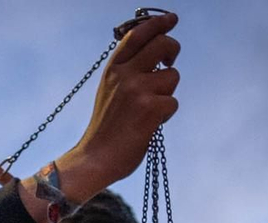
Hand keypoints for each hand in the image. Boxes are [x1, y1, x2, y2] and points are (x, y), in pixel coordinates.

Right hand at [57, 10, 179, 199]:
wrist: (95, 158)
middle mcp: (125, 75)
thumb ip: (127, 71)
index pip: (137, 35)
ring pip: (171, 77)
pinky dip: (166, 114)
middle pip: (162, 45)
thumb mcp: (109, 90)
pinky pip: (173, 102)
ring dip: (167, 93)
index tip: (172, 19)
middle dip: (172, 50)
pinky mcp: (150, 109)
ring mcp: (138, 90)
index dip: (157, 23)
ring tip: (149, 109)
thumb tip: (156, 56)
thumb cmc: (106, 128)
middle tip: (170, 61)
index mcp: (114, 69)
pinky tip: (150, 124)